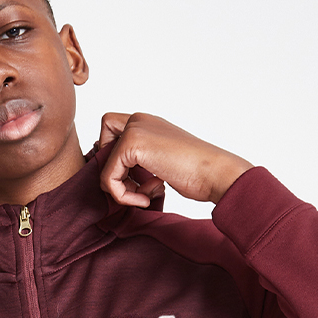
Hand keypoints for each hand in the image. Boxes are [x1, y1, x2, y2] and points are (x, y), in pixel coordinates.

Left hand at [98, 113, 254, 206]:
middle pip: (101, 143)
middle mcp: (139, 120)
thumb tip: (111, 178)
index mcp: (147, 123)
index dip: (115, 158)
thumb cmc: (196, 173)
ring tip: (145, 195)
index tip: (136, 179)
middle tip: (136, 187)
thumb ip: (139, 162)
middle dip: (113, 169)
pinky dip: (122, 195)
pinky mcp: (132, 144)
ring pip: (102, 163)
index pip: (111, 133)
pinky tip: (147, 198)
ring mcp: (135, 129)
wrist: (216, 173)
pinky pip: (108, 177)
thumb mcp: (161, 162)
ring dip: (120, 188)